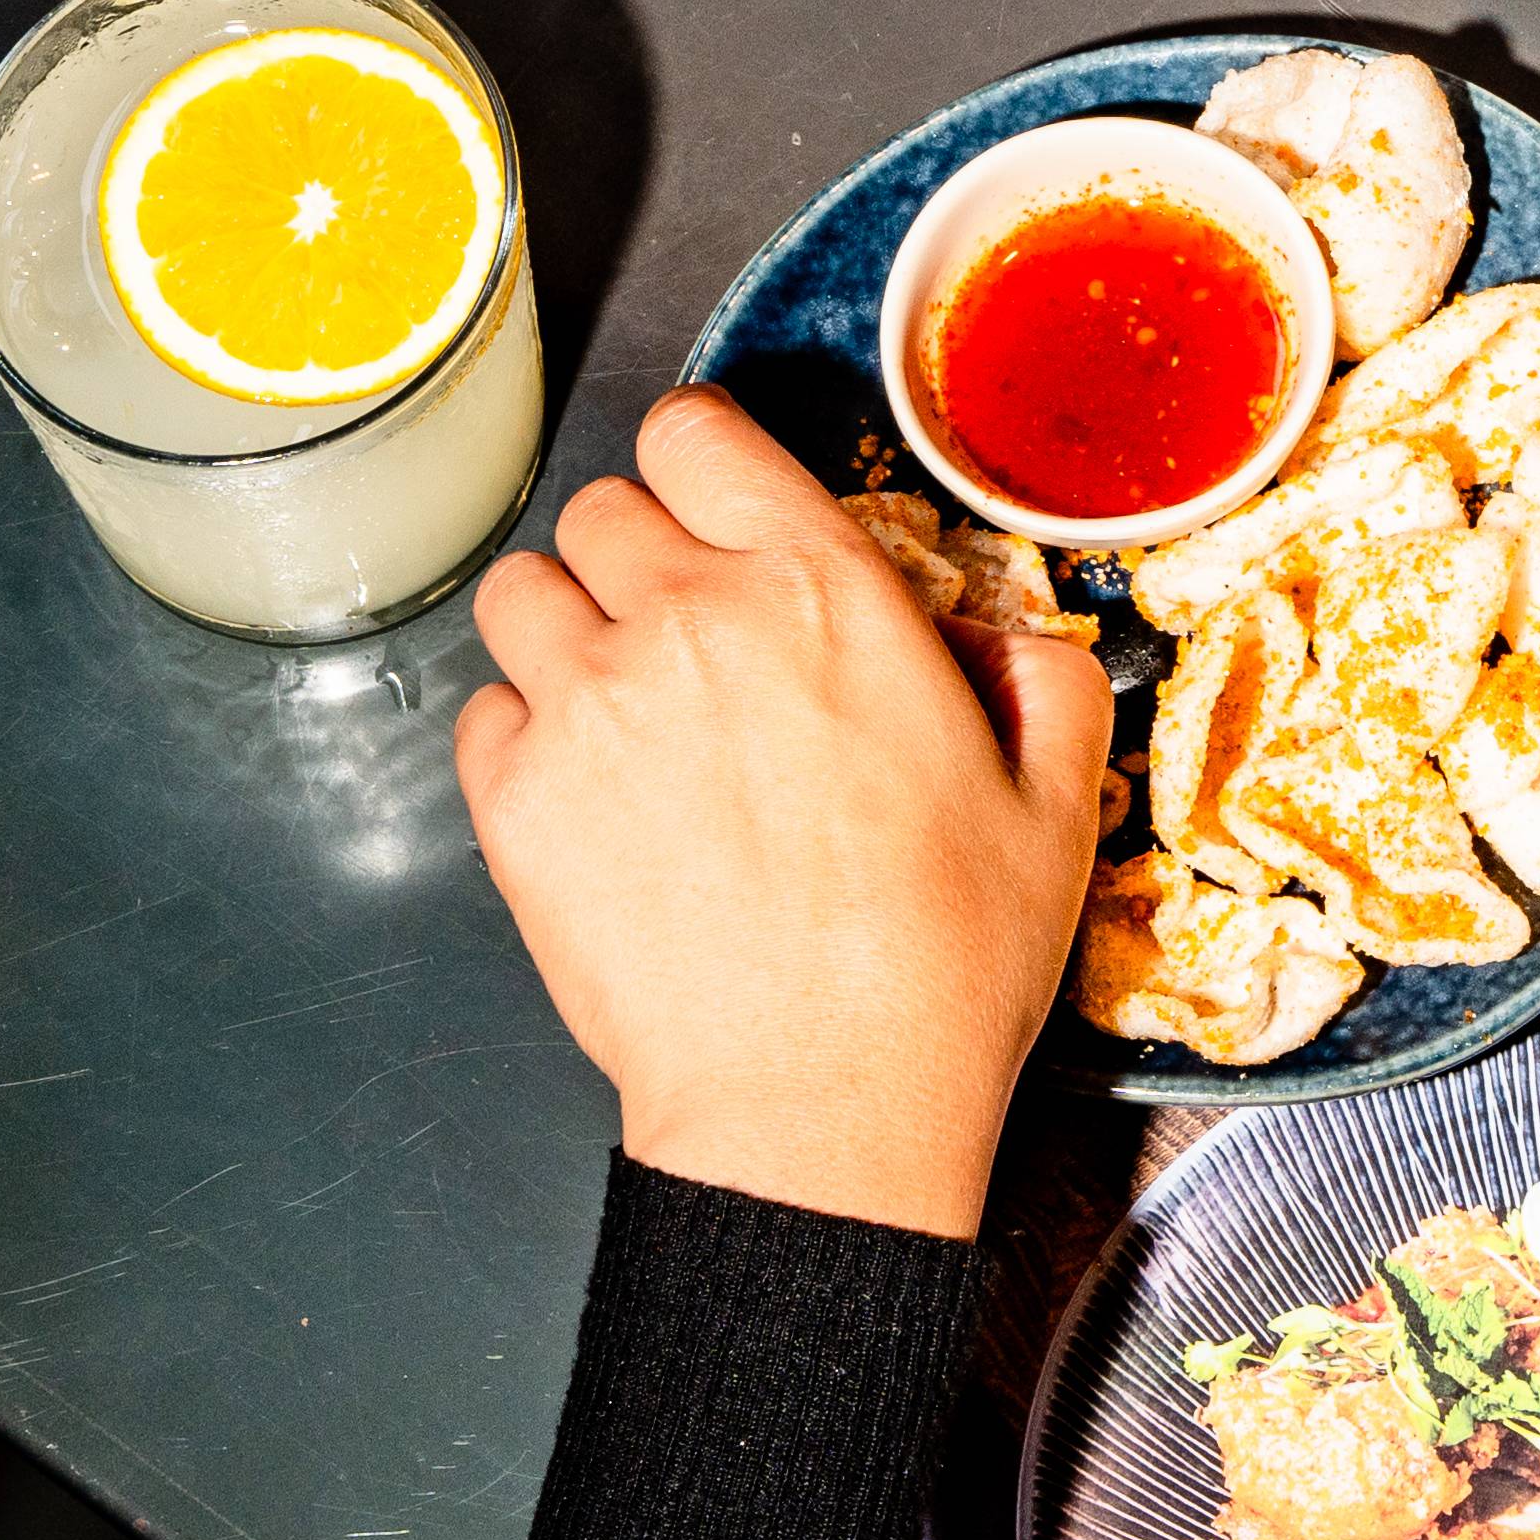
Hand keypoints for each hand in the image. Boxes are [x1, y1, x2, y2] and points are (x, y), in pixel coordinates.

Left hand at [455, 388, 1112, 1235]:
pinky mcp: (520, 804)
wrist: (821, 1107)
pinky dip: (522, 739)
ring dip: (564, 629)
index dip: (703, 463)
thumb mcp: (1055, 802)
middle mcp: (690, 617)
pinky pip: (483, 716)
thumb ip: (1041, 678)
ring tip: (617, 703)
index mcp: (820, 588)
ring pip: (520, 592)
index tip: (717, 508)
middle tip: (683, 631)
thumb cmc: (938, 966)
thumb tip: (998, 641)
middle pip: (600, 506)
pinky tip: (589, 795)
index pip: (697, 431)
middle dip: (638, 555)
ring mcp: (590, 706)